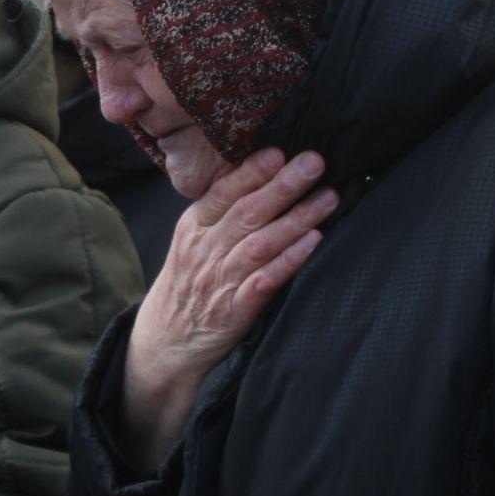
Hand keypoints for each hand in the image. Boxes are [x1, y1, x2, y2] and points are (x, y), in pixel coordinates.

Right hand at [122, 147, 336, 467]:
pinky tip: (313, 243)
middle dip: (283, 186)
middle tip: (314, 162)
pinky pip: (266, 281)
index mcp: (193, 228)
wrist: (166, 343)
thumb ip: (220, 212)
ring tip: (328, 198)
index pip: (223, 193)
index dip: (251, 172)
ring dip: (296, 219)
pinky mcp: (235, 310)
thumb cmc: (188, 284)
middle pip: (247, 212)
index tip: (278, 152)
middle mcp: (205, 250)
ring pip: (261, 243)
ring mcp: (220, 280)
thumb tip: (260, 173)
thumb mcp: (191, 242)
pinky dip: (289, 261)